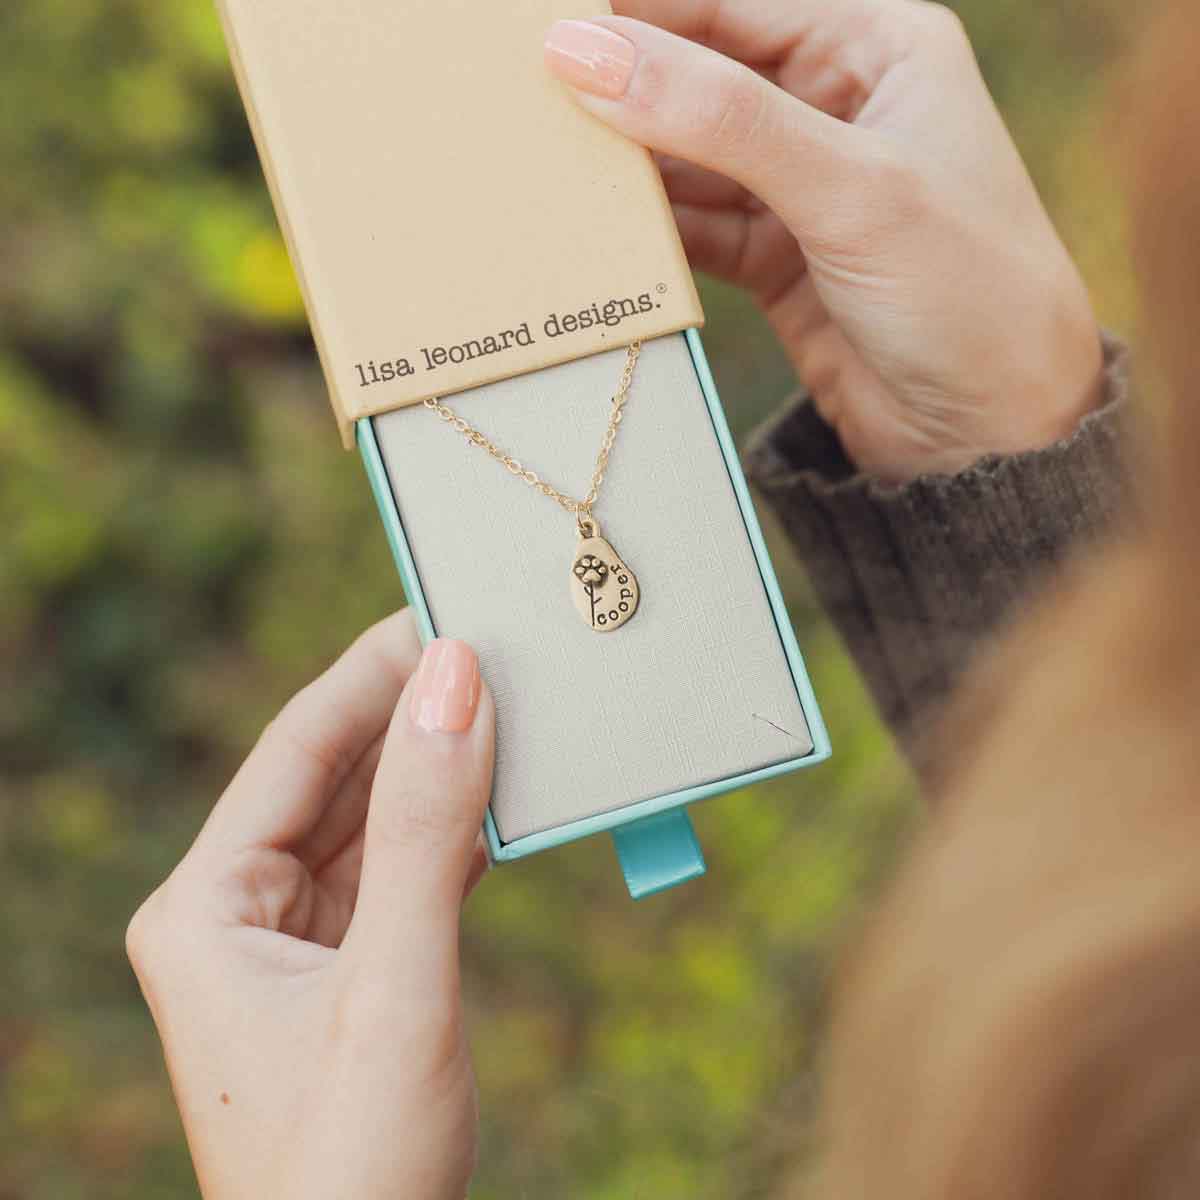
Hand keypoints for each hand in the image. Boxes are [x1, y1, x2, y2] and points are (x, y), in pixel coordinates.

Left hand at [126, 611, 492, 1199]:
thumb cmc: (353, 1163)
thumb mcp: (395, 981)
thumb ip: (425, 829)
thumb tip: (454, 682)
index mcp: (205, 905)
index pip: (295, 750)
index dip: (371, 675)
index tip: (444, 616)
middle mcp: (235, 914)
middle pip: (332, 778)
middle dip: (410, 717)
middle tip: (492, 652)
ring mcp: (291, 945)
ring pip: (371, 825)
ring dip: (436, 773)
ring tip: (509, 710)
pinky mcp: (345, 972)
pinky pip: (399, 874)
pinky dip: (452, 835)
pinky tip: (500, 796)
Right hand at [544, 1, 1103, 480]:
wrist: (994, 433)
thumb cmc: (968, 289)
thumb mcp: (849, 187)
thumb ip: (719, 117)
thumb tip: (587, 52)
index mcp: (876, 47)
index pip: (729, 4)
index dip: (638, 14)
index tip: (545, 26)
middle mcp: (835, 105)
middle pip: (699, 78)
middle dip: (619, 90)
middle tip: (523, 97)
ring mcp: (801, 186)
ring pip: (687, 157)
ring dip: (624, 167)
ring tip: (542, 165)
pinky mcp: (775, 258)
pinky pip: (693, 226)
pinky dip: (647, 232)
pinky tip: (595, 230)